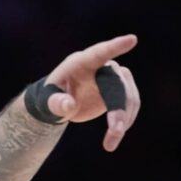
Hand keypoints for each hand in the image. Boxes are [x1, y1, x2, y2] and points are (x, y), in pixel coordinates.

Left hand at [41, 34, 142, 151]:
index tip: (132, 39)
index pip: (100, 52)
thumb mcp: (48, 102)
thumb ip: (56, 103)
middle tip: (116, 130)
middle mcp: (101, 67)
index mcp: (81, 63)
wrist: (59, 103)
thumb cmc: (50, 97)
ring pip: (128, 95)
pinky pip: (130, 104)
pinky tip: (114, 137)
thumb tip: (69, 105)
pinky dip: (125, 121)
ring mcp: (112, 78)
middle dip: (119, 107)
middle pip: (117, 83)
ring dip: (125, 118)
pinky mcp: (119, 91)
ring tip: (112, 141)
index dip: (115, 46)